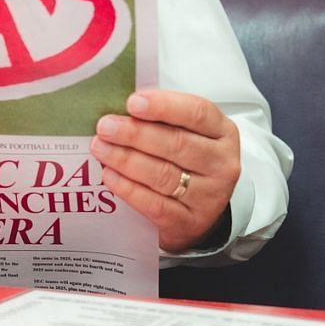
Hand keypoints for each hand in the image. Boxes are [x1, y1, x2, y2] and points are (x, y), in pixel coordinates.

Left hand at [91, 89, 239, 252]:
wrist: (201, 215)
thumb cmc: (190, 164)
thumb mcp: (191, 135)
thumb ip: (164, 120)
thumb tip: (122, 109)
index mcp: (223, 133)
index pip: (197, 113)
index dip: (164, 106)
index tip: (133, 102)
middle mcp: (221, 164)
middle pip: (177, 144)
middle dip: (136, 133)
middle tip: (105, 126)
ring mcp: (209, 196)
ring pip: (163, 175)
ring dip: (126, 159)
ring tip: (101, 148)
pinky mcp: (190, 222)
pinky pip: (155, 204)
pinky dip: (129, 189)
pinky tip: (110, 176)